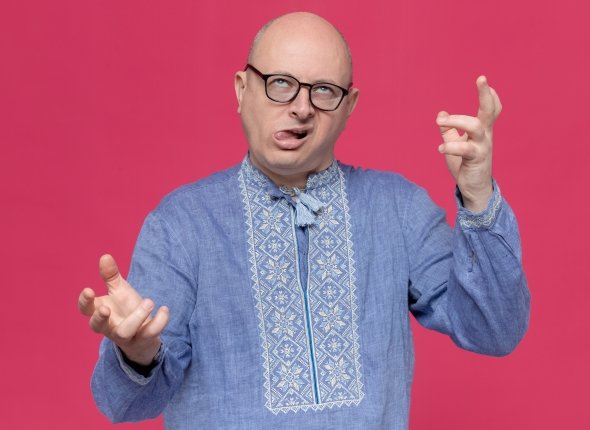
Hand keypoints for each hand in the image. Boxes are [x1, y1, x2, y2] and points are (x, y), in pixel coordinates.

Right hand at [78, 254, 168, 365]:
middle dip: (99, 318)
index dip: (84, 302)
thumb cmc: (126, 310)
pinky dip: (159, 322)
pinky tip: (164, 308)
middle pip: (97, 327)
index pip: (86, 310)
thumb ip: (111, 276)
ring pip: (124, 332)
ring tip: (149, 301)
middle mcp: (110, 327)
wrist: (144, 337)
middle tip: (106, 308)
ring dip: (136, 317)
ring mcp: (126, 336)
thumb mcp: (119, 291)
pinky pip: (149, 334)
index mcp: (101, 312)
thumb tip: (105, 256)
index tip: (89, 290)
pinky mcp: (143, 341)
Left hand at [436, 76, 501, 211]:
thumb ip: (449, 130)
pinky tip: (440, 148)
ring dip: (457, 120)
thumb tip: (441, 114)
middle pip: (490, 111)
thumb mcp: (455, 144)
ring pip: (476, 127)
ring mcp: (482, 147)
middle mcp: (485, 136)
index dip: (489, 95)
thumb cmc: (466, 165)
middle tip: (482, 78)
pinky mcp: (476, 160)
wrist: (475, 189)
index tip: (484, 80)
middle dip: (486, 94)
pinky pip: (465, 150)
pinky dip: (451, 147)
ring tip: (439, 122)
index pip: (491, 109)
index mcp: (482, 131)